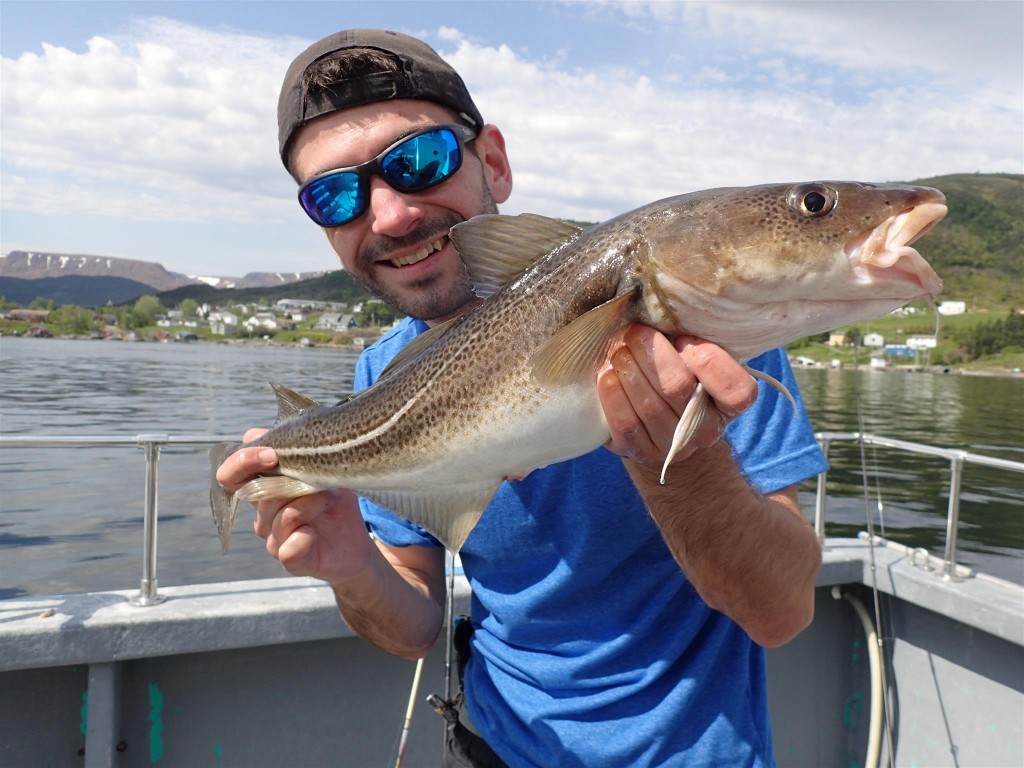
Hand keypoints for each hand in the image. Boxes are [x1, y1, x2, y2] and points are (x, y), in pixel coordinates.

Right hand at [214, 429, 373, 583]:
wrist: (356, 547)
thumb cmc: (336, 505)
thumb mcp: (324, 471)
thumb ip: (298, 454)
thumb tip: (272, 435)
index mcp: (266, 490)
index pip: (232, 475)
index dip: (243, 461)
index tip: (273, 455)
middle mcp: (264, 516)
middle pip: (258, 493)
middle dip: (291, 482)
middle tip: (320, 481)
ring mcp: (275, 539)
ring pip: (281, 517)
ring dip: (310, 504)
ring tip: (330, 501)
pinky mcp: (292, 561)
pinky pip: (288, 549)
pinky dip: (303, 539)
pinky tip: (315, 534)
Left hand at [597, 327, 757, 466]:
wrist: (659, 423)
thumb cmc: (678, 374)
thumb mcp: (694, 357)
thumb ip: (691, 341)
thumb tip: (663, 311)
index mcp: (730, 404)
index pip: (737, 391)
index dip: (708, 360)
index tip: (683, 339)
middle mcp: (707, 430)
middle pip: (678, 388)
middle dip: (653, 354)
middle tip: (636, 332)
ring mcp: (674, 446)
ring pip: (649, 406)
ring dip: (630, 371)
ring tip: (619, 351)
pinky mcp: (641, 452)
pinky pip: (626, 424)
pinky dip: (614, 396)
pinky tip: (607, 376)